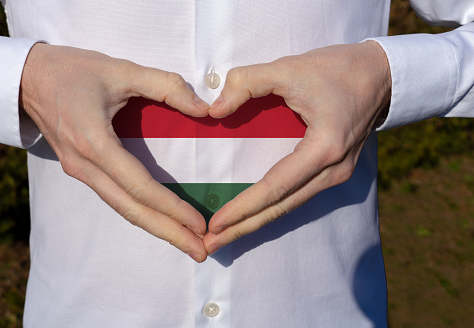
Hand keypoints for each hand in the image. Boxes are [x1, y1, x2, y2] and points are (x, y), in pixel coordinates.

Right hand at [20, 43, 209, 261]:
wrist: (28, 77)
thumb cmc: (74, 70)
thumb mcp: (122, 70)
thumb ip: (166, 86)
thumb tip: (204, 109)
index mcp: (94, 142)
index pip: (139, 186)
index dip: (172, 207)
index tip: (199, 224)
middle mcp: (85, 165)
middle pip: (131, 209)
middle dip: (168, 233)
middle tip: (201, 252)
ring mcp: (79, 172)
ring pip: (122, 208)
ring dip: (156, 227)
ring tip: (186, 243)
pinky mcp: (81, 171)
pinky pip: (114, 198)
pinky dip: (140, 212)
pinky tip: (160, 219)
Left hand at [203, 41, 390, 254]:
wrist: (381, 74)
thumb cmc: (338, 68)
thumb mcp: (289, 67)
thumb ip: (247, 83)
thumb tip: (214, 111)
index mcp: (325, 148)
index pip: (276, 187)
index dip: (243, 207)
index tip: (214, 223)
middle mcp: (333, 170)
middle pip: (282, 207)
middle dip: (244, 228)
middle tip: (210, 244)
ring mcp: (337, 174)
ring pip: (290, 205)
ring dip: (256, 221)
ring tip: (225, 235)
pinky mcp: (334, 171)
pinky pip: (298, 195)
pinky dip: (273, 207)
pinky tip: (252, 215)